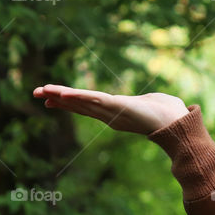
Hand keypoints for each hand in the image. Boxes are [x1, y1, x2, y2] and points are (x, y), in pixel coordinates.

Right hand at [32, 84, 188, 134]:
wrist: (179, 123)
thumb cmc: (171, 113)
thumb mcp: (155, 102)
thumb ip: (151, 101)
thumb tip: (159, 100)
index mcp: (115, 112)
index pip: (86, 105)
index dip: (69, 101)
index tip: (51, 99)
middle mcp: (110, 115)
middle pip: (78, 104)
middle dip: (57, 98)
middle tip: (35, 93)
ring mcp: (112, 112)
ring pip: (82, 102)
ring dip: (61, 96)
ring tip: (42, 91)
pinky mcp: (117, 107)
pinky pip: (94, 100)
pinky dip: (78, 97)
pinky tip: (63, 94)